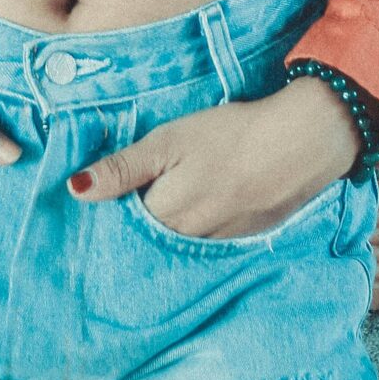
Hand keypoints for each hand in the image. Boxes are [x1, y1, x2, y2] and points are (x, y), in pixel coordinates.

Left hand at [67, 81, 364, 240]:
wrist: (303, 141)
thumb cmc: (230, 135)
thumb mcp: (169, 142)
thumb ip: (123, 169)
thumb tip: (74, 191)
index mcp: (164, 218)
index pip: (122, 225)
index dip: (114, 208)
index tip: (108, 194)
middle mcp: (189, 243)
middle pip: (150, 239)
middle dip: (139, 223)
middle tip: (140, 192)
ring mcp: (221, 244)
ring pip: (181, 242)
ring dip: (171, 227)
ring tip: (175, 196)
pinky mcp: (247, 238)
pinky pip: (211, 241)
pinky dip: (202, 226)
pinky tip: (208, 201)